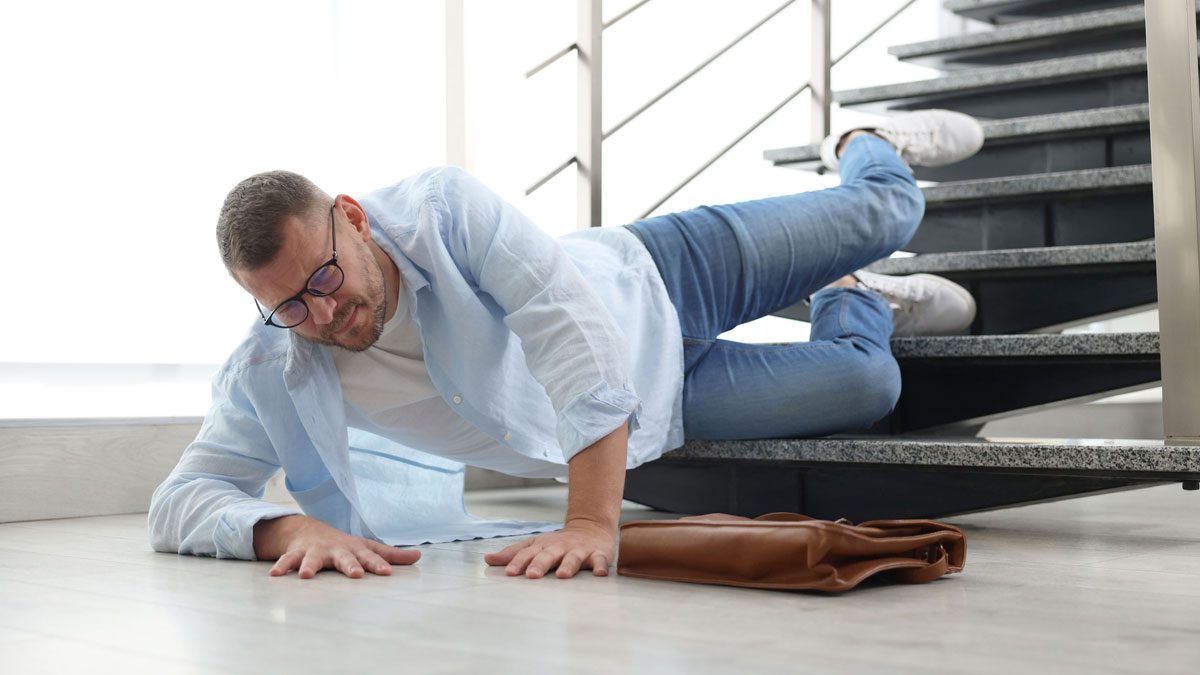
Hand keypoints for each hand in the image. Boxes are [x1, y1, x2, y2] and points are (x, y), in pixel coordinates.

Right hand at [254, 514, 420, 578]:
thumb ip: (391, 555)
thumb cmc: (345, 545)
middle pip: (345, 558)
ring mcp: (317, 552)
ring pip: (313, 560)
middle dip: (350, 566)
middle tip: (355, 575)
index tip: (387, 573)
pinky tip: (274, 575)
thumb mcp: (368, 548)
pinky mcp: (298, 554)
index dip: (379, 565)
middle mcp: (337, 550)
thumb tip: (419, 557)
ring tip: (304, 576)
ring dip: (309, 567)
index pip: (371, 558)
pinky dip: (281, 567)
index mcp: (356, 550)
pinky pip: (288, 561)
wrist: (309, 529)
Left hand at [483, 520, 614, 578]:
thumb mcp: (535, 545)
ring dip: (568, 565)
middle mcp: (560, 547)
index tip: (508, 573)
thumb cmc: (558, 543)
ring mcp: (579, 550)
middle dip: (540, 564)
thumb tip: (488, 559)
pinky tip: (600, 574)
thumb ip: (513, 554)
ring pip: (573, 557)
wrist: (591, 527)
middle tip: (531, 575)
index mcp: (543, 546)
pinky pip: (600, 560)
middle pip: (548, 555)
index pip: (528, 553)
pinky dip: (600, 566)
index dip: (518, 562)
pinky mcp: (598, 554)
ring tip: (562, 575)